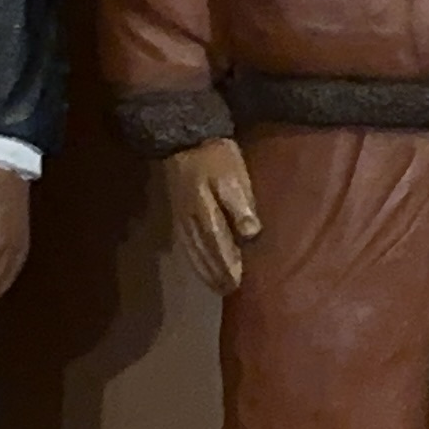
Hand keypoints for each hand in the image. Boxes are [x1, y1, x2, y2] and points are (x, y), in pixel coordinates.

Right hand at [162, 138, 262, 295]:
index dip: (229, 267)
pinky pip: (186, 243)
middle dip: (216, 274)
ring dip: (204, 271)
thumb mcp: (234, 176)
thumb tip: (251, 234)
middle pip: (204, 254)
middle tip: (229, 291)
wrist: (185, 136)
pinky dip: (194, 259)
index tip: (238, 284)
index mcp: (206, 214)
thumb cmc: (215, 156)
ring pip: (193, 252)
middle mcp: (191, 222)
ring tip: (216, 286)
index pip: (219, 248)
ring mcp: (182, 218)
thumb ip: (241, 206)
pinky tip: (199, 263)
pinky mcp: (178, 213)